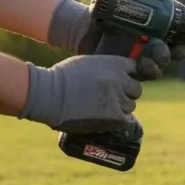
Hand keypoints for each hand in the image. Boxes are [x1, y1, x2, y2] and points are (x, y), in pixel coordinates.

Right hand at [18, 55, 142, 133]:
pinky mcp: (114, 116)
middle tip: (110, 97)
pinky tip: (107, 118)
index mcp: (113, 63)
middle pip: (135, 89)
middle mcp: (119, 79)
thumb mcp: (87, 63)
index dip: (128, 76)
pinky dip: (118, 120)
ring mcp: (117, 98)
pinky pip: (126, 120)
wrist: (48, 94)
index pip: (135, 69)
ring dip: (120, 107)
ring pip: (130, 105)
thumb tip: (121, 77)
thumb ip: (106, 68)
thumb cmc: (62, 78)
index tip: (122, 82)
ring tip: (102, 108)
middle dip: (125, 93)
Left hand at [46, 0, 184, 79]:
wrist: (86, 25)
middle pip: (171, 56)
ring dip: (157, 65)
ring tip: (149, 61)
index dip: (184, 43)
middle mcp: (153, 49)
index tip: (182, 42)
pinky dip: (141, 72)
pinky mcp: (126, 70)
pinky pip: (138, 76)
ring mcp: (140, 61)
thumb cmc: (111, 11)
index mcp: (159, 34)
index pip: (179, 42)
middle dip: (174, 54)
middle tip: (168, 49)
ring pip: (156, 68)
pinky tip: (138, 66)